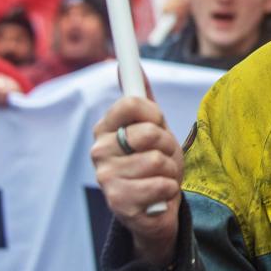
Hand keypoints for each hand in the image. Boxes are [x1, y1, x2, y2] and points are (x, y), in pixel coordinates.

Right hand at [91, 95, 182, 266]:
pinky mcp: (119, 203)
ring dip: (170, 170)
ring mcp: (106, 178)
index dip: (154, 113)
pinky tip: (159, 195)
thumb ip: (143, 97)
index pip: (131, 103)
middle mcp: (99, 151)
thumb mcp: (154, 126)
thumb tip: (126, 64)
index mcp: (105, 128)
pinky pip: (161, 185)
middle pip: (148, 131)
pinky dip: (169, 190)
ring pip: (157, 160)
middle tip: (163, 156)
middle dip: (167, 145)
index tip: (157, 124)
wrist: (158, 205)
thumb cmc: (156, 162)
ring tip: (160, 177)